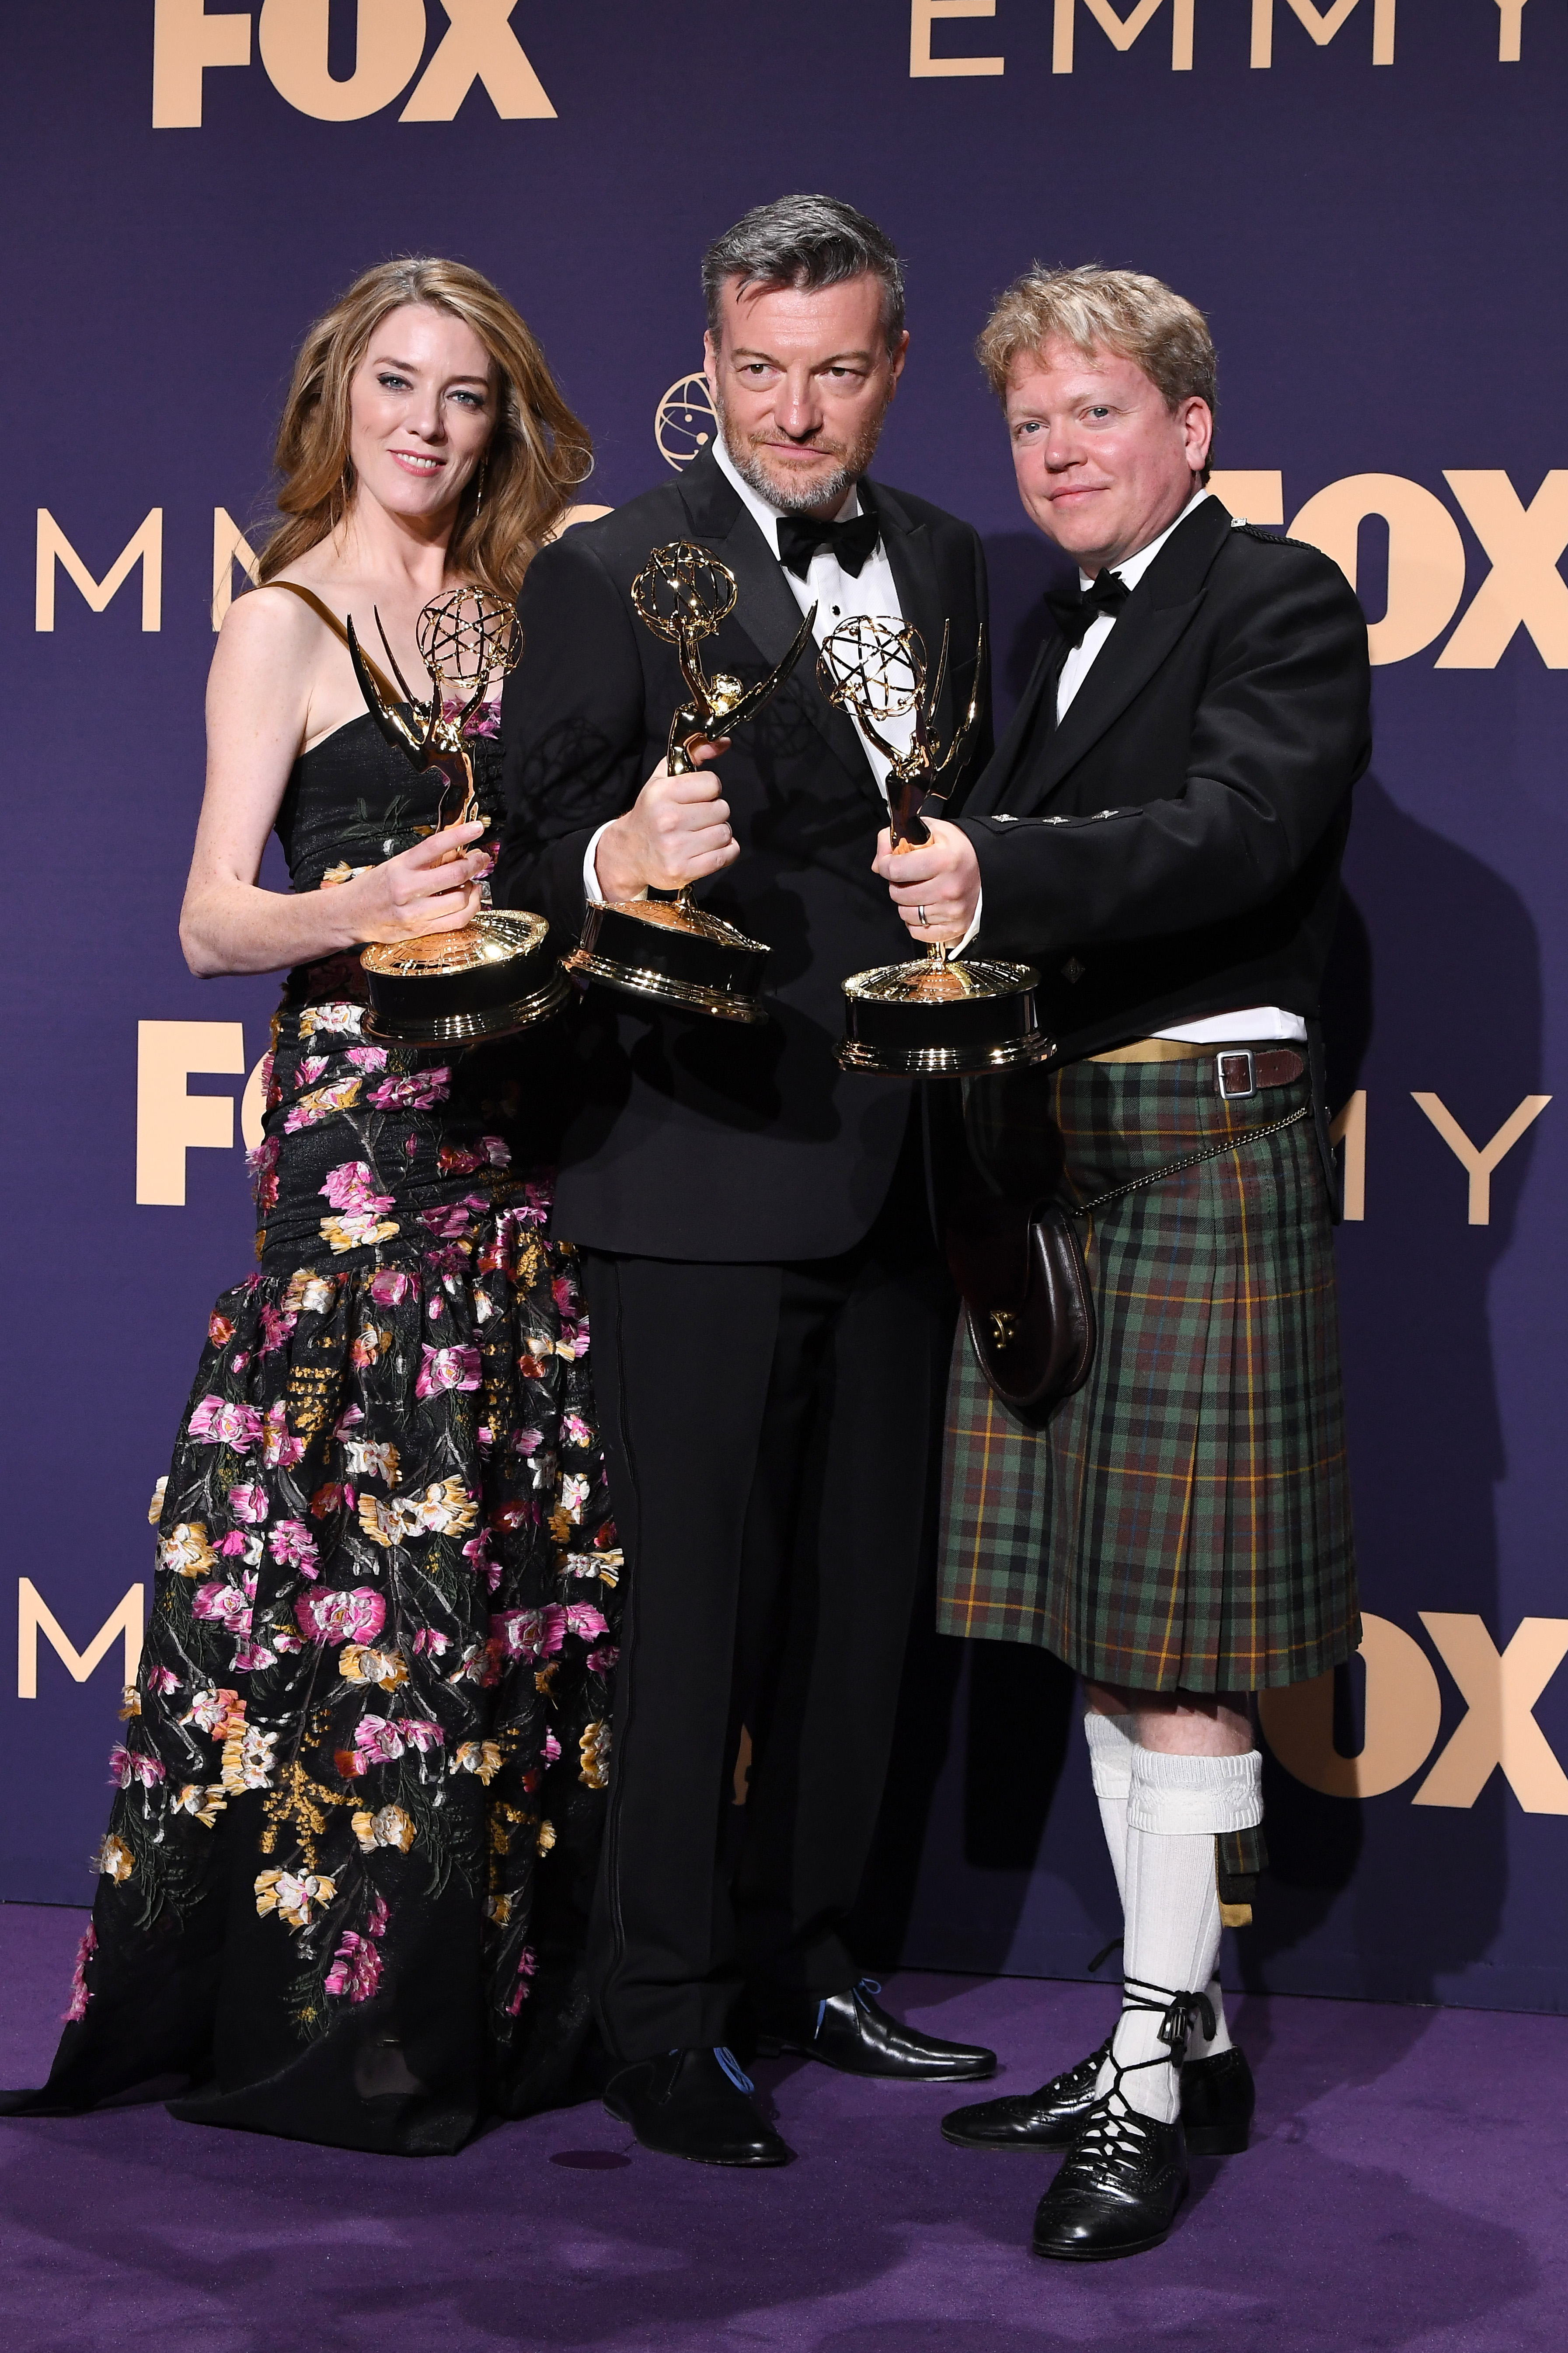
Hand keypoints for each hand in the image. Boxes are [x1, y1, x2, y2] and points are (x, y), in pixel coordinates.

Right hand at [337, 819, 491, 942]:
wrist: (348, 916)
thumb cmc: (372, 888)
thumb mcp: (393, 866)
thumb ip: (422, 862)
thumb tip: (454, 851)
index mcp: (400, 867)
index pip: (435, 846)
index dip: (460, 835)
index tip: (476, 829)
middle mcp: (407, 889)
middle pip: (454, 874)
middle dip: (474, 864)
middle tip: (480, 859)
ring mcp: (414, 913)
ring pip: (460, 900)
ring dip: (473, 889)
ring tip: (471, 882)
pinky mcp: (420, 930)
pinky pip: (456, 921)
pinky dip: (470, 909)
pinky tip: (468, 900)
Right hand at [592, 739, 734, 900]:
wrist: (628, 854)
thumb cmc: (651, 813)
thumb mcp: (663, 778)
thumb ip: (693, 754)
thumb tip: (724, 742)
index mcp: (662, 793)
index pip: (712, 783)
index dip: (709, 790)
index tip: (698, 797)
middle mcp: (667, 820)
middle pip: (722, 809)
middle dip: (715, 812)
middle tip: (699, 819)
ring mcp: (675, 848)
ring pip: (725, 833)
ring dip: (719, 833)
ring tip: (701, 835)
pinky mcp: (683, 870)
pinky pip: (726, 855)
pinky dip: (725, 852)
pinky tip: (709, 849)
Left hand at [872, 817, 980, 946]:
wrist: (991, 869)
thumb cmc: (957, 849)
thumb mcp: (931, 831)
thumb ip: (898, 839)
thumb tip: (878, 864)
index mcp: (944, 860)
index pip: (895, 869)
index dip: (886, 864)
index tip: (890, 862)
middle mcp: (949, 888)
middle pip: (897, 894)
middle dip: (897, 884)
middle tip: (911, 877)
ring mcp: (952, 911)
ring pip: (905, 914)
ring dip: (906, 904)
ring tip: (920, 891)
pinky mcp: (955, 927)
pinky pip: (917, 932)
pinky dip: (916, 922)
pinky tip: (926, 907)